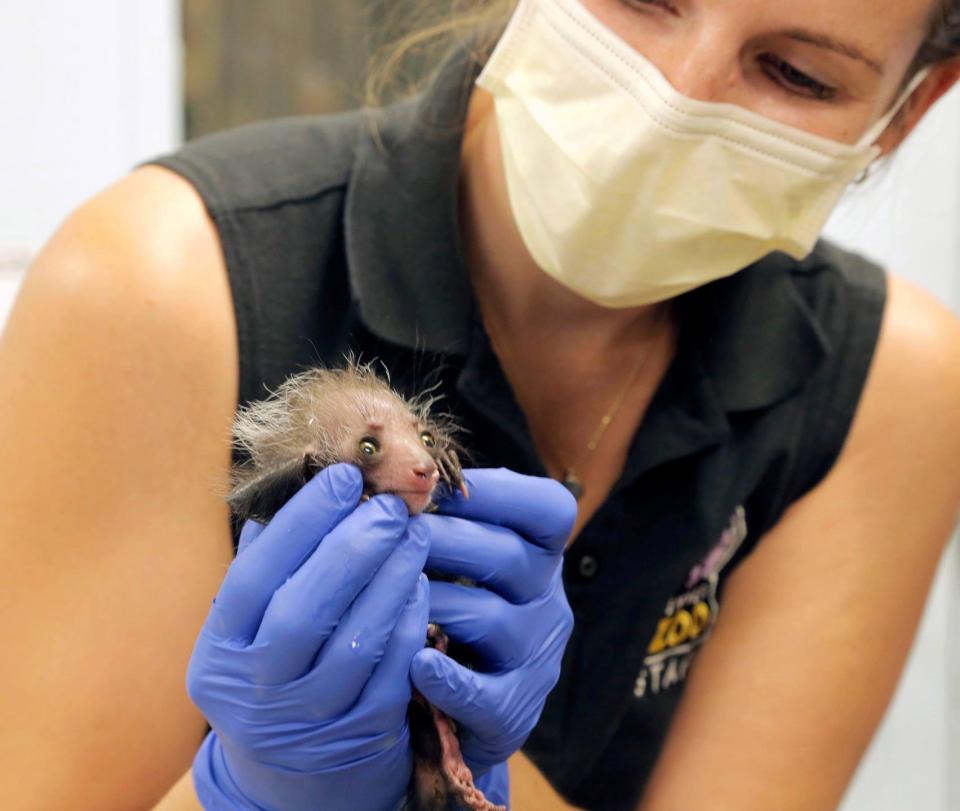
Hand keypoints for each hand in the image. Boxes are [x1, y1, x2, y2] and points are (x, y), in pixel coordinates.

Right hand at [187, 463, 428, 810]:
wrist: (295, 780)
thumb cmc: (277, 677)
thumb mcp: (250, 634)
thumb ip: (266, 569)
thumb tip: (298, 486)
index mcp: (219, 654)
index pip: (252, 579)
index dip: (299, 523)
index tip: (343, 477)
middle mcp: (256, 692)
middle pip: (303, 611)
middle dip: (353, 548)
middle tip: (390, 506)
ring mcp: (308, 721)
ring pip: (355, 642)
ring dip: (390, 579)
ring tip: (414, 536)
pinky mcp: (360, 737)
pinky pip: (391, 673)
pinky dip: (409, 623)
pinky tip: (420, 585)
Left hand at [411, 468, 576, 773]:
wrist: (461, 706)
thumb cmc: (453, 610)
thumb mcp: (466, 560)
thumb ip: (446, 518)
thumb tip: (393, 468)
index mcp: (541, 554)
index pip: (549, 509)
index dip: (499, 490)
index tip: (439, 485)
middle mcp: (548, 600)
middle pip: (509, 556)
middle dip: (443, 537)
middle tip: (389, 531)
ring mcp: (535, 657)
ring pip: (489, 617)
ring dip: (431, 600)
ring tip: (384, 591)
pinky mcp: (514, 710)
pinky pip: (484, 693)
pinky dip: (448, 677)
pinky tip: (413, 662)